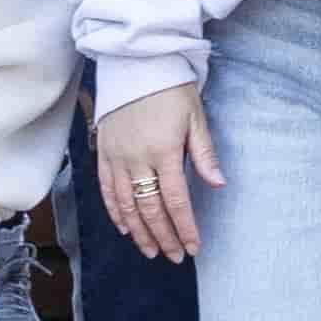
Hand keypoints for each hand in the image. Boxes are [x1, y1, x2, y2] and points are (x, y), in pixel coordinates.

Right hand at [93, 86, 219, 262]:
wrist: (136, 64)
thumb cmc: (171, 89)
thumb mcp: (195, 117)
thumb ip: (204, 154)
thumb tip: (218, 184)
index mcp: (164, 151)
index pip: (176, 201)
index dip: (185, 228)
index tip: (193, 248)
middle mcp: (137, 159)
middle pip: (150, 209)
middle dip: (164, 237)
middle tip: (174, 256)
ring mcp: (117, 157)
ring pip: (126, 205)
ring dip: (139, 232)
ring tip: (151, 251)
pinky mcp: (103, 152)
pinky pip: (106, 190)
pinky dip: (115, 212)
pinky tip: (125, 228)